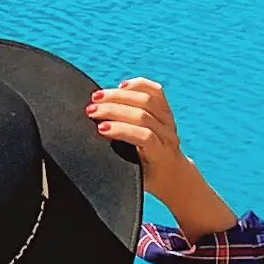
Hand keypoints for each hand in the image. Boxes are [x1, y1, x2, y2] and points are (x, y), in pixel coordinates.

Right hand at [88, 77, 236, 238]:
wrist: (172, 174)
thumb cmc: (149, 178)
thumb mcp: (136, 179)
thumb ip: (123, 165)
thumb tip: (96, 154)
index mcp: (161, 154)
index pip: (144, 136)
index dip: (122, 130)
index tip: (100, 129)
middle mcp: (168, 135)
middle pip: (142, 114)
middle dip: (113, 110)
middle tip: (91, 110)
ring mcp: (169, 120)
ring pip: (147, 99)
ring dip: (119, 96)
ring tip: (97, 97)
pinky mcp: (167, 110)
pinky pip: (155, 91)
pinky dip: (138, 85)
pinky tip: (121, 86)